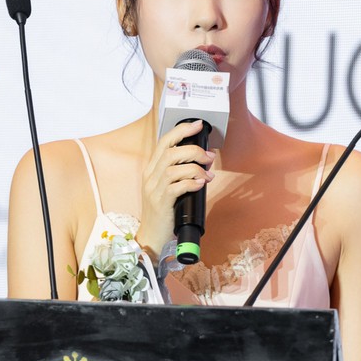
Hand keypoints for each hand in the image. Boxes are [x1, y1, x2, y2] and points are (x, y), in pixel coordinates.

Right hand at [137, 119, 214, 259]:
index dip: (182, 130)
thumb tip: (204, 162)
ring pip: (174, 167)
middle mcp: (150, 176)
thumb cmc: (164, 212)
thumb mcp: (168, 188)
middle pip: (171, 151)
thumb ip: (180, 174)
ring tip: (207, 175)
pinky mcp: (161, 202)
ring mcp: (154, 189)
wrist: (151, 236)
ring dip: (196, 168)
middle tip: (209, 156)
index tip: (198, 125)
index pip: (164, 142)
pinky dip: (192, 182)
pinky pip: (177, 186)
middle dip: (194, 150)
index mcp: (151, 170)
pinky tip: (200, 184)